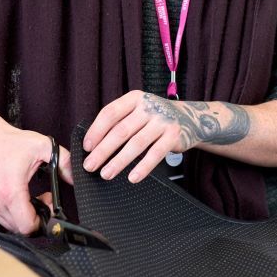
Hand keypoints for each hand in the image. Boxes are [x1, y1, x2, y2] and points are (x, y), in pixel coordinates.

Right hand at [0, 112, 73, 234]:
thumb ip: (64, 162)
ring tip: (34, 198)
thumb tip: (76, 178)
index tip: (50, 206)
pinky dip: (15, 214)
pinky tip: (22, 198)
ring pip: (12, 226)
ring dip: (26, 217)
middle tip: (45, 200)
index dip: (44, 222)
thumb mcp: (43, 146)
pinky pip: (4, 219)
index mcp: (10, 191)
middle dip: (37, 219)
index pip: (27, 226)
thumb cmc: (10, 142)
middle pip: (21, 229)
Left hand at [82, 92, 250, 182]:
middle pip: (120, 130)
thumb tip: (93, 145)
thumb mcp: (137, 112)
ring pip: (136, 143)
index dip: (96, 131)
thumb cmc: (155, 118)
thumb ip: (120, 122)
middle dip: (103, 150)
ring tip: (106, 174)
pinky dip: (143, 167)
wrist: (190, 118)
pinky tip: (132, 177)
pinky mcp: (174, 135)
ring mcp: (162, 120)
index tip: (86, 147)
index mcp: (134, 98)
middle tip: (90, 166)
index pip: (110, 113)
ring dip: (119, 161)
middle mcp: (148, 107)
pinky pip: (155, 154)